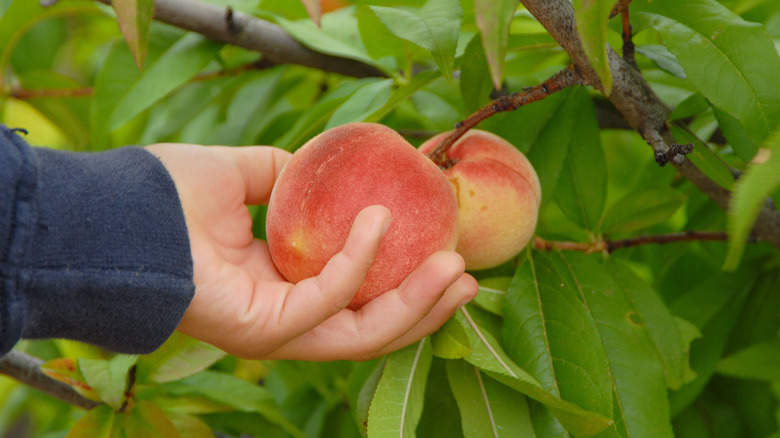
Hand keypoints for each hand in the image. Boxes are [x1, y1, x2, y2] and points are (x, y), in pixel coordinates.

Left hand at [146, 143, 477, 360]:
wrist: (116, 213)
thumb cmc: (167, 197)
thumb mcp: (241, 175)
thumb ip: (286, 175)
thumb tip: (321, 165)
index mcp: (283, 285)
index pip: (356, 300)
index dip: (403, 284)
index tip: (443, 253)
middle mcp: (284, 316)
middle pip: (370, 328)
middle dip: (424, 308)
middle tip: (468, 277)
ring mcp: (274, 330)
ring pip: (361, 333)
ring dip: (414, 303)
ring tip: (457, 271)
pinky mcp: (262, 329)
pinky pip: (325, 301)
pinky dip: (358, 263)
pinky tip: (379, 222)